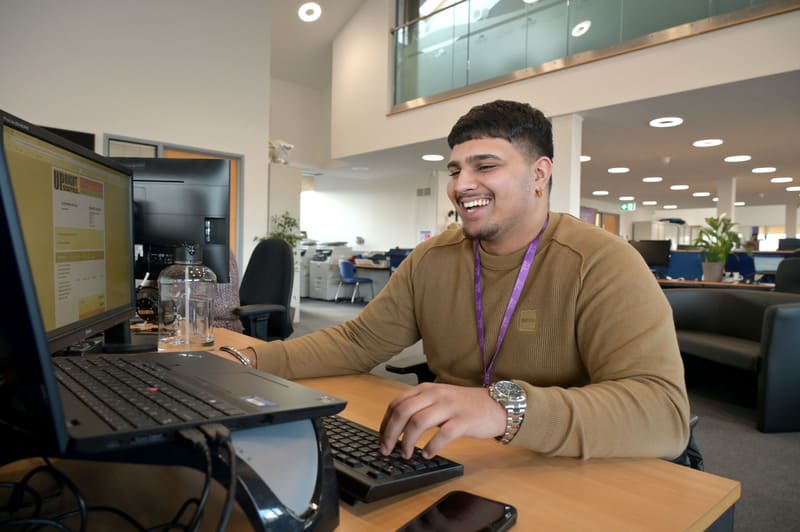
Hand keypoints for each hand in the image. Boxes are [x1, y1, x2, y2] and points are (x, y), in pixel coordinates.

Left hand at [379, 382, 506, 458]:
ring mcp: (450, 407)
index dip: (385, 423)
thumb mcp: (438, 399)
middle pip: (404, 411)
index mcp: (426, 389)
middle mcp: (436, 395)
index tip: (381, 439)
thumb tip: (395, 428)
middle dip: (390, 433)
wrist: (496, 405)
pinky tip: (427, 454)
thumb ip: (419, 408)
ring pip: (419, 422)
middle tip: (387, 450)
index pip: (397, 403)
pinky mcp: (464, 420)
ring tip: (406, 454)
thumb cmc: (465, 405)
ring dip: (407, 441)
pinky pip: (443, 434)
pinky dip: (431, 446)